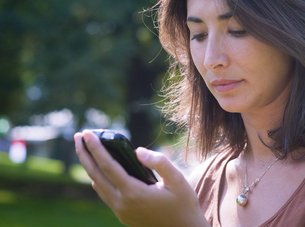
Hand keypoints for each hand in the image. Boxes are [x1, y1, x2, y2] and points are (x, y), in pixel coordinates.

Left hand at [74, 131, 208, 226]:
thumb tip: (138, 151)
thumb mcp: (177, 180)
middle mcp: (122, 203)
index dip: (96, 148)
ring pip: (97, 185)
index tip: (87, 133)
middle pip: (95, 175)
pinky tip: (97, 171)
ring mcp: (120, 211)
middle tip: (77, 136)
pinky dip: (98, 179)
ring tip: (84, 149)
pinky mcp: (123, 215)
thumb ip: (159, 162)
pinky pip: (105, 195)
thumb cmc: (183, 203)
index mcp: (134, 193)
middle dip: (84, 154)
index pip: (108, 166)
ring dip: (89, 166)